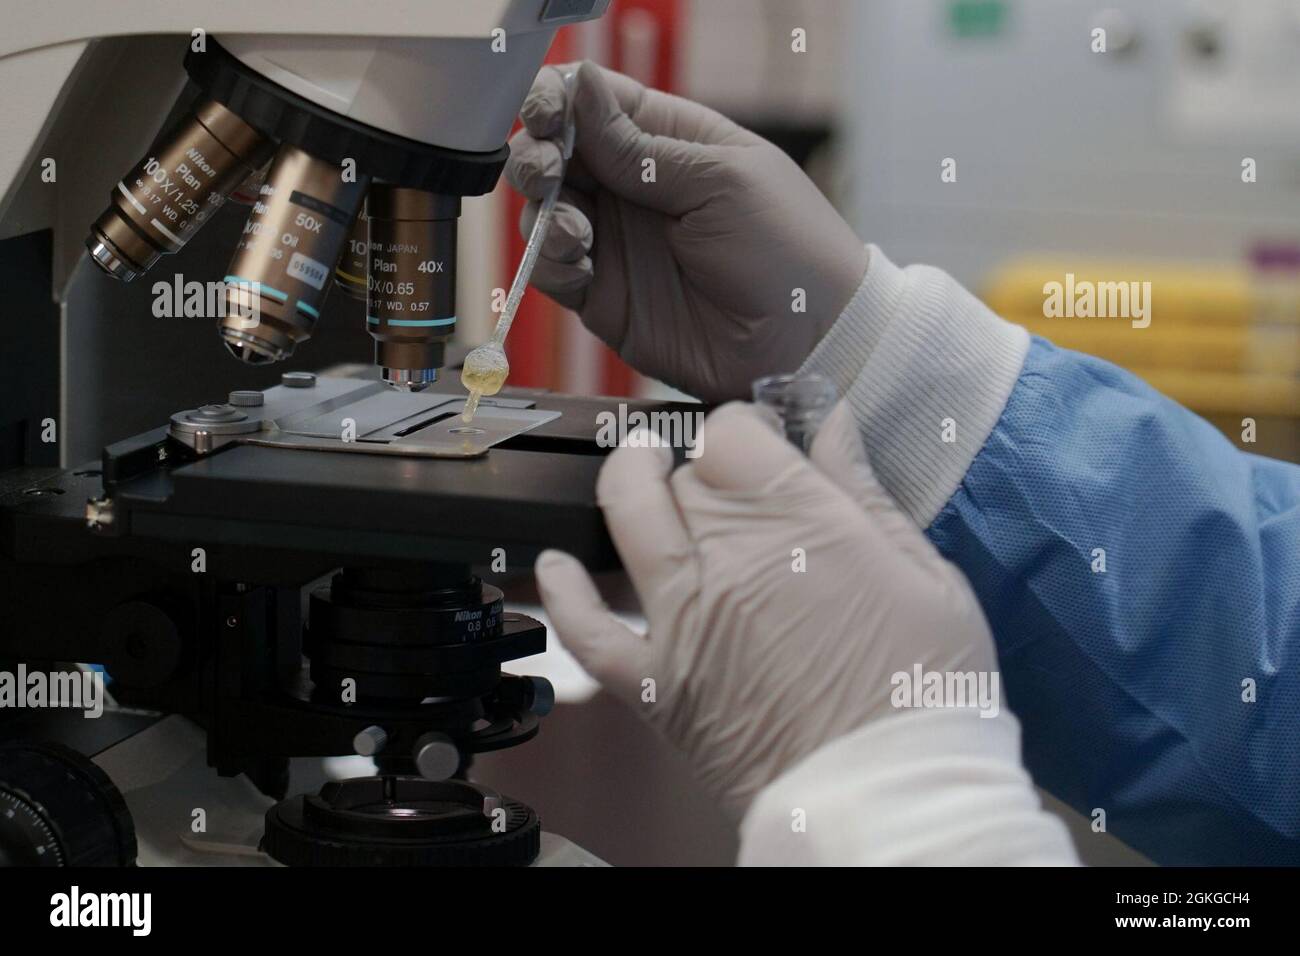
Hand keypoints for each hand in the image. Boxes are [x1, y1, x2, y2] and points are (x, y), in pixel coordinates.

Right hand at [505, 62, 869, 402]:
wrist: (807, 342)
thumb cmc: (787, 249)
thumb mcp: (720, 180)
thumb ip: (639, 147)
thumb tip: (579, 82)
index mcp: (666, 142)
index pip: (592, 103)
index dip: (557, 98)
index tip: (545, 110)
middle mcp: (632, 189)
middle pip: (554, 155)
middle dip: (536, 154)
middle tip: (546, 168)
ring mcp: (615, 243)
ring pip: (543, 211)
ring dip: (542, 211)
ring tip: (574, 229)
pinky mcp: (603, 297)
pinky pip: (551, 271)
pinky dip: (548, 262)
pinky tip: (576, 260)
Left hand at [534, 401, 998, 816]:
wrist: (892, 797)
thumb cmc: (926, 693)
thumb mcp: (926, 575)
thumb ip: (866, 492)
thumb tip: (833, 424)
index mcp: (799, 523)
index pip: (732, 433)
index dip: (743, 427)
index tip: (759, 440)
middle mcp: (730, 559)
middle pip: (683, 474)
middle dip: (700, 464)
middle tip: (721, 478)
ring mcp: (685, 620)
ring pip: (626, 517)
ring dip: (628, 481)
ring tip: (641, 472)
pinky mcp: (656, 684)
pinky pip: (588, 631)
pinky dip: (564, 595)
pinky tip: (556, 567)